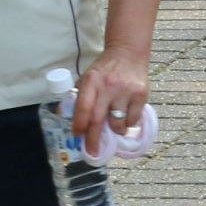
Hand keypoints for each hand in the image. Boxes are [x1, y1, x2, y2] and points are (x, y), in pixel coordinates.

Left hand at [73, 44, 150, 160]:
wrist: (128, 53)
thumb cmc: (104, 69)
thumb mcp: (87, 77)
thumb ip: (78, 95)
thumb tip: (64, 116)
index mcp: (91, 81)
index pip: (83, 108)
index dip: (79, 126)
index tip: (78, 137)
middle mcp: (108, 86)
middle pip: (98, 120)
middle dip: (93, 140)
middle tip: (92, 152)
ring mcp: (126, 91)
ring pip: (118, 124)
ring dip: (115, 131)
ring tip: (115, 127)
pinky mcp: (141, 94)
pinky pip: (133, 119)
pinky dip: (128, 124)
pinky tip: (126, 117)